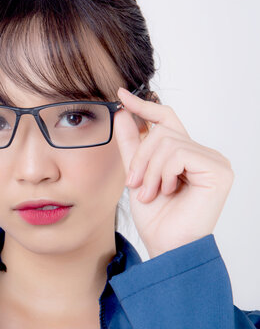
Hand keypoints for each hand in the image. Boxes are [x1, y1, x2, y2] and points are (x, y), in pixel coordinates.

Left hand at [113, 87, 233, 257]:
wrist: (165, 244)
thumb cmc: (155, 215)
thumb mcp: (136, 173)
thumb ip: (132, 145)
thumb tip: (123, 114)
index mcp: (186, 153)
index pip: (165, 119)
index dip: (143, 105)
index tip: (121, 95)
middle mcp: (203, 153)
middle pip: (162, 130)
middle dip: (140, 157)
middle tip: (135, 184)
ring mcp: (214, 160)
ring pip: (167, 142)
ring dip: (149, 169)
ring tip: (149, 192)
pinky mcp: (218, 170)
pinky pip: (178, 153)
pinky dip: (164, 172)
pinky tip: (167, 191)